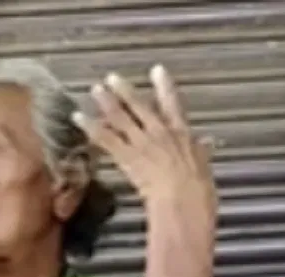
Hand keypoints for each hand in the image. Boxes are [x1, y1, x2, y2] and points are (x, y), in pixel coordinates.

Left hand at [72, 65, 216, 222]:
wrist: (183, 197)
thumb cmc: (197, 187)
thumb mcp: (203, 163)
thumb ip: (201, 150)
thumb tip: (206, 142)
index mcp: (180, 132)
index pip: (172, 103)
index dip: (164, 85)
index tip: (157, 70)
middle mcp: (158, 131)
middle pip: (139, 105)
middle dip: (124, 90)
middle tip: (111, 78)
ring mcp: (141, 142)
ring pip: (120, 117)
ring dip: (106, 102)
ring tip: (95, 90)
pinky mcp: (126, 155)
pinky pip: (105, 138)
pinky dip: (90, 126)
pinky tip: (78, 117)